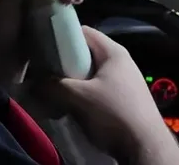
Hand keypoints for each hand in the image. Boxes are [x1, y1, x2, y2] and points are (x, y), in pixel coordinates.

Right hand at [39, 27, 178, 162]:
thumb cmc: (114, 114)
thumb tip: (32, 83)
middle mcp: (121, 62)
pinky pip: (98, 90)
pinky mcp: (124, 99)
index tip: (43, 49)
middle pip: (85, 54)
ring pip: (90, 75)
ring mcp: (124, 81)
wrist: (145, 147)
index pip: (83, 32)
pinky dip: (84, 96)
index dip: (61, 37)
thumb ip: (52, 87)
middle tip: (46, 75)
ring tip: (57, 95)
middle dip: (64, 64)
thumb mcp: (78, 98)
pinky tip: (74, 108)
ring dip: (73, 84)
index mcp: (113, 52)